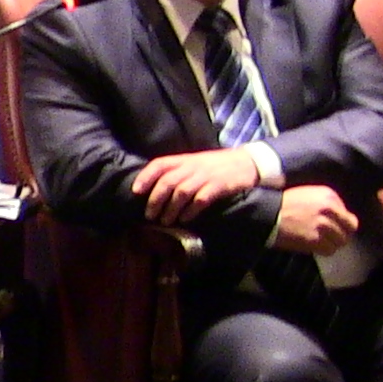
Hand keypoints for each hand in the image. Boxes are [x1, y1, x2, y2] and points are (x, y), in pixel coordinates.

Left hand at [131, 148, 259, 223]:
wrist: (246, 163)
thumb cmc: (214, 166)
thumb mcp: (193, 163)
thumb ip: (175, 172)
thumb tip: (151, 190)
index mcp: (183, 160)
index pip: (159, 164)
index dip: (145, 177)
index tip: (136, 192)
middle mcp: (192, 166)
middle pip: (167, 182)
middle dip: (155, 200)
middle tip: (150, 216)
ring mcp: (206, 176)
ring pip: (181, 192)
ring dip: (171, 209)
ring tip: (165, 222)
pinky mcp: (219, 186)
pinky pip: (201, 200)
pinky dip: (190, 211)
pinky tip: (185, 219)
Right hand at [273, 185, 358, 253]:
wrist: (265, 213)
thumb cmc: (283, 203)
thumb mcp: (308, 194)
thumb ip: (326, 203)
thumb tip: (338, 218)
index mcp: (329, 195)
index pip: (348, 215)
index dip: (340, 223)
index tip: (330, 226)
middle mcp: (329, 208)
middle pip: (349, 228)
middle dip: (342, 234)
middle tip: (332, 238)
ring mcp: (323, 225)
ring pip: (340, 241)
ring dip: (331, 244)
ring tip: (320, 243)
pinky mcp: (314, 239)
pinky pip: (329, 250)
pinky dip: (323, 250)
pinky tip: (314, 247)